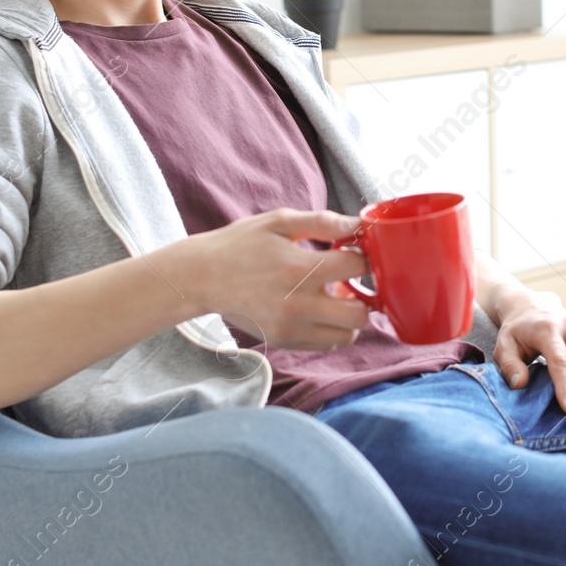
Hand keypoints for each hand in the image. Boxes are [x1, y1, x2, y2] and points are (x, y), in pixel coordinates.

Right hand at [169, 208, 371, 350]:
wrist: (202, 277)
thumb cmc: (241, 244)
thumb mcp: (279, 221)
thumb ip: (321, 222)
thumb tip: (357, 225)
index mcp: (299, 268)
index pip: (357, 267)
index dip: (362, 255)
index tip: (352, 251)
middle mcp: (298, 304)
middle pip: (359, 313)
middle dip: (363, 295)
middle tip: (348, 281)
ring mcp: (290, 327)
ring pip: (347, 335)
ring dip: (349, 316)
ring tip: (332, 297)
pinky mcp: (283, 340)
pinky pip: (326, 344)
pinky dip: (331, 329)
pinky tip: (317, 309)